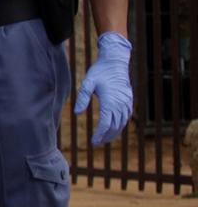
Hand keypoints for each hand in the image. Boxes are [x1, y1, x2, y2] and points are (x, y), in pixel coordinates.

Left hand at [75, 31, 133, 147]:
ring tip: (104, 139)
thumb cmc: (99, 71)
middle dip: (106, 137)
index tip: (93, 142)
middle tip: (97, 144)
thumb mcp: (87, 83)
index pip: (106, 124)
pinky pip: (126, 116)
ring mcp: (127, 101)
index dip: (100, 134)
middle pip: (115, 126)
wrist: (115, 61)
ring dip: (114, 132)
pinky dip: (121, 124)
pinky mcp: (129, 99)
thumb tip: (77, 113)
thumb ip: (82, 98)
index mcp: (110, 101)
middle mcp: (120, 103)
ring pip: (122, 122)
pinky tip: (114, 128)